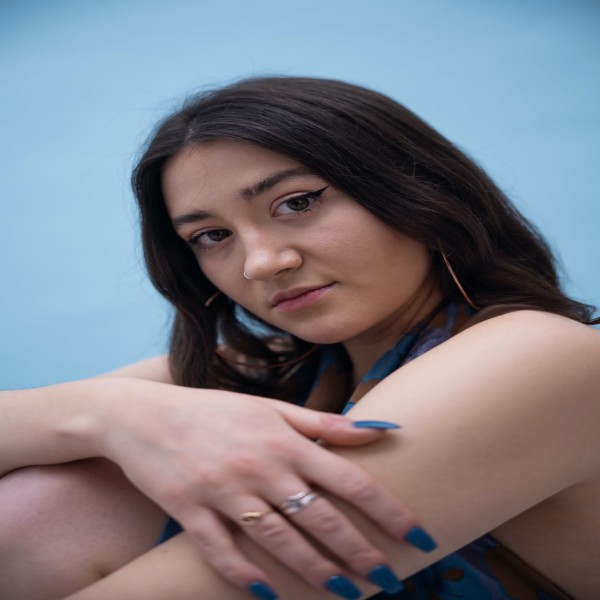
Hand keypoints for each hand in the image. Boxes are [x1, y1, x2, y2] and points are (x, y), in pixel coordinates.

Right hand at [93, 378, 418, 596]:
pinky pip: (221, 551)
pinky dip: (244, 575)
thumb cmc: (214, 410)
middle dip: (359, 551)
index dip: (387, 509)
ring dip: (315, 572)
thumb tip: (380, 431)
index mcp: (283, 439)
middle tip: (390, 579)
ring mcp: (223, 490)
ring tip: (346, 595)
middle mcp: (260, 466)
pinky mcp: (189, 511)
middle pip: (320, 517)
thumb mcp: (270, 408)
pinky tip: (268, 596)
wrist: (143, 414)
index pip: (349, 479)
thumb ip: (324, 423)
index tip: (417, 534)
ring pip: (278, 540)